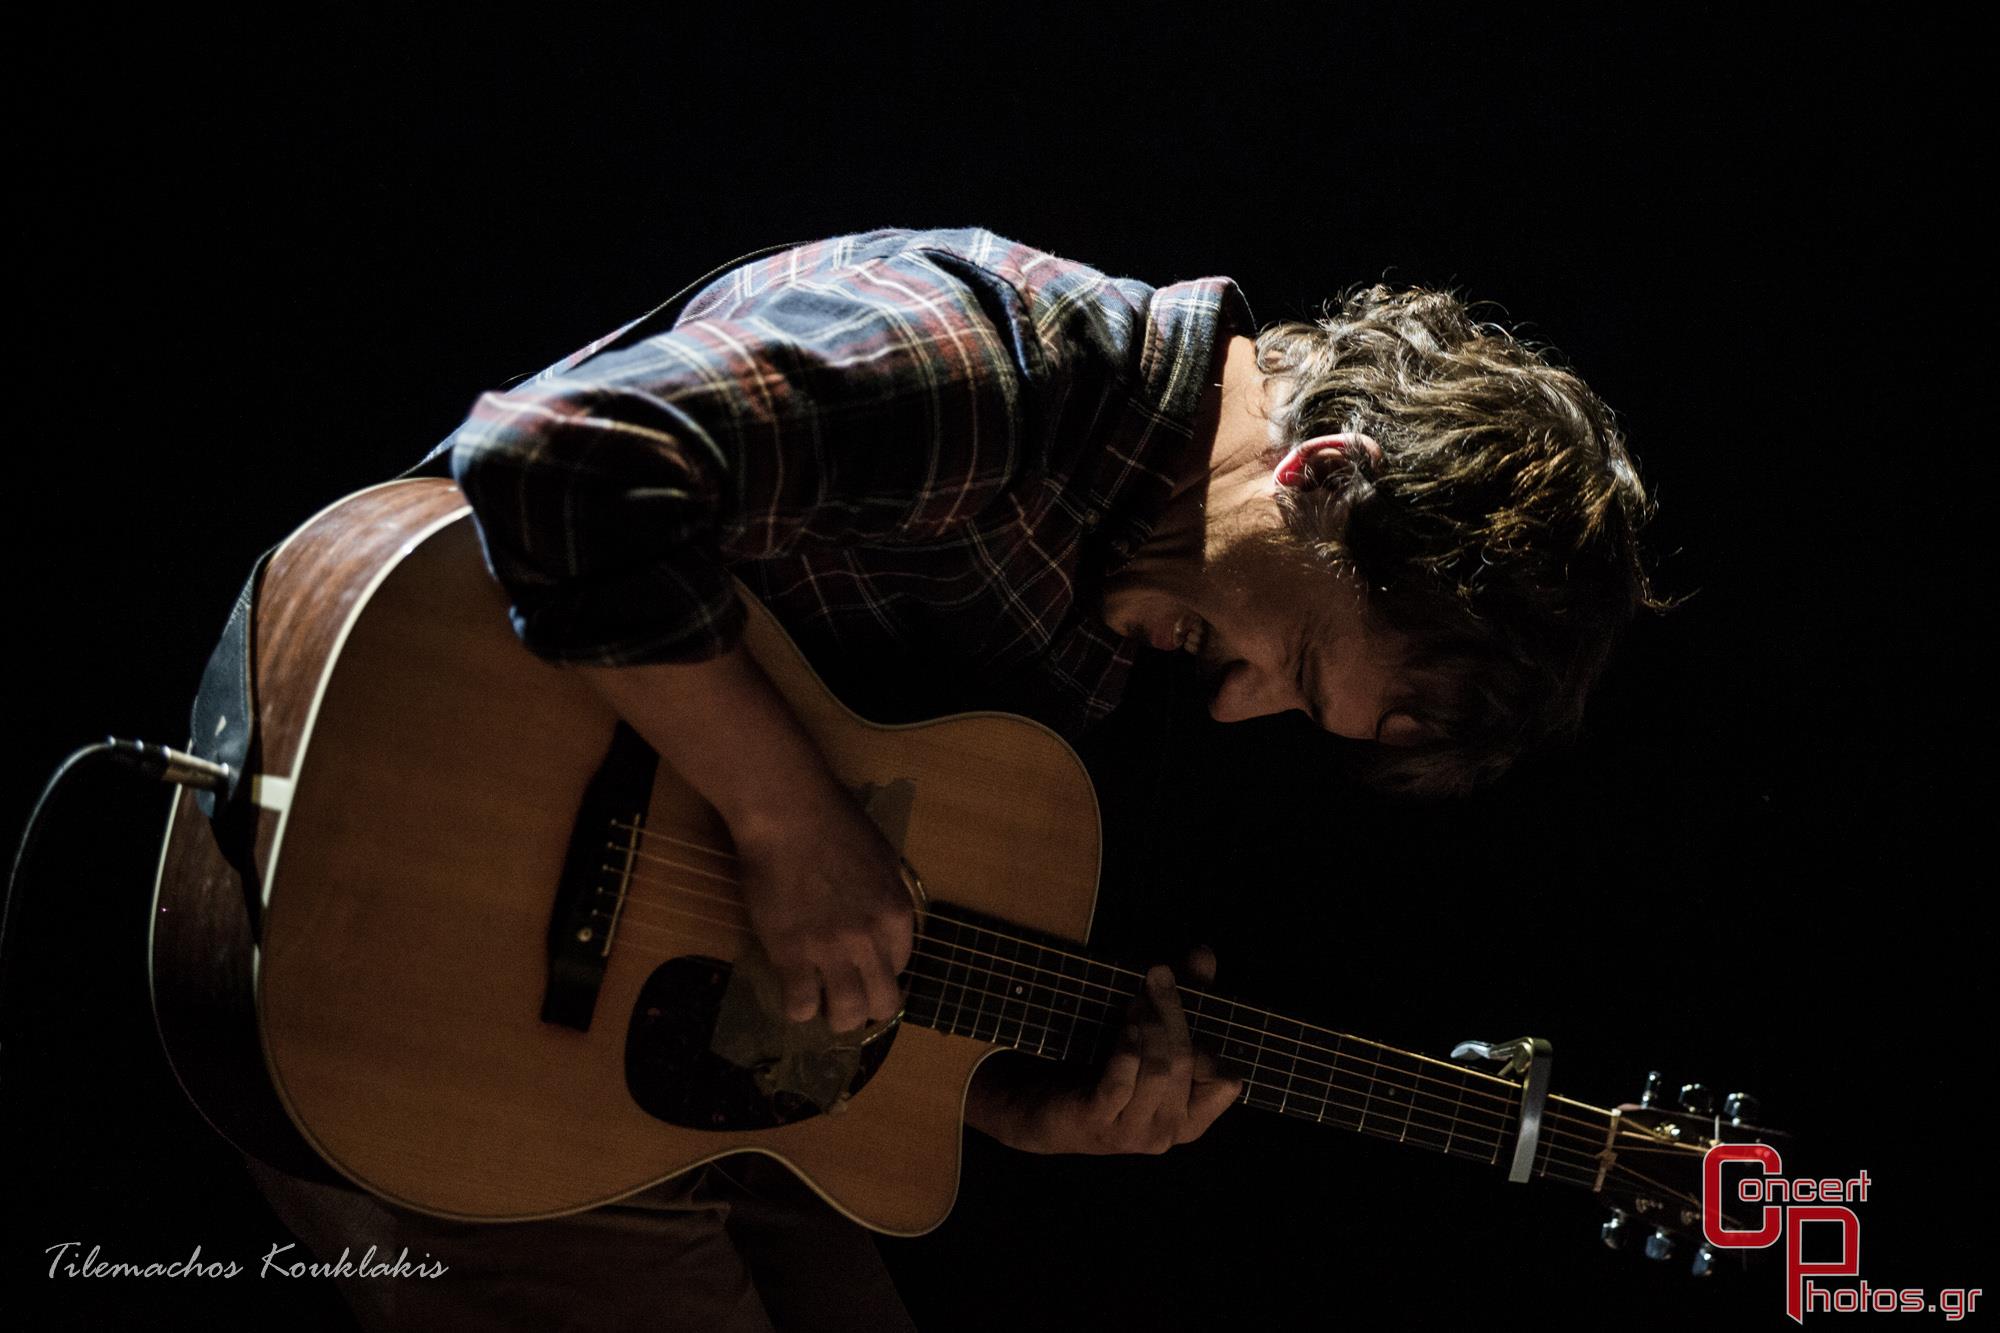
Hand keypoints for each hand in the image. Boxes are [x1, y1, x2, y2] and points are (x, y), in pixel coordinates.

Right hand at [728, 782, 914, 1032]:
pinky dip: (798, 1009)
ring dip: (836, 1017)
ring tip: (822, 1005)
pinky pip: (800, 1006)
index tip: (861, 963)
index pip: (901, 965)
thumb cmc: (835, 822)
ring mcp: (831, 950)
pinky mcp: (791, 954)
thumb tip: (880, 923)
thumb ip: (885, 897)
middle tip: (847, 998)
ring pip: (846, 1015)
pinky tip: (793, 995)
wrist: (788, 812)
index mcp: (897, 915)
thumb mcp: (882, 859)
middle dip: (868, 1006)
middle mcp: (871, 940)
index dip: (879, 968)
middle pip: (883, 1003)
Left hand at [972, 946, 1241, 1153]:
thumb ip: (1186, 999)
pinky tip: (1124, 1030)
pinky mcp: (1100, 1122)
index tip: (1188, 998)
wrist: (1051, 1112)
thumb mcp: (1153, 1038)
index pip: (1227, 1082)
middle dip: (1172, 1012)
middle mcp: (1168, 1131)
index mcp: (1191, 1118)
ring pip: (1158, 1070)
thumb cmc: (1111, 1072)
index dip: (1211, 1041)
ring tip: (1134, 1001)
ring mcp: (1134, 1132)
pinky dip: (1127, 1052)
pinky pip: (1121, 1083)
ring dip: (1148, 1026)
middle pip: (1186, 1061)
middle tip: (1156, 976)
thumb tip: (1203, 953)